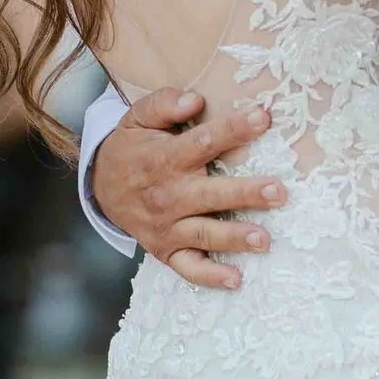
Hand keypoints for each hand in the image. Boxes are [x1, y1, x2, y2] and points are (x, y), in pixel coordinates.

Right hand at [91, 87, 286, 291]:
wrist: (99, 188)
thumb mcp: (138, 117)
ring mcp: (167, 227)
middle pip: (210, 194)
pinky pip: (189, 268)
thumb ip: (164, 103)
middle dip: (245, 193)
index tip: (264, 118)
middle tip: (279, 192)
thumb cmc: (132, 148)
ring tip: (264, 239)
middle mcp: (167, 196)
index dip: (234, 129)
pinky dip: (211, 276)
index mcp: (164, 159)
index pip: (203, 142)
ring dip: (234, 237)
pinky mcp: (167, 250)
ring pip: (204, 233)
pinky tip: (237, 279)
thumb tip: (195, 100)